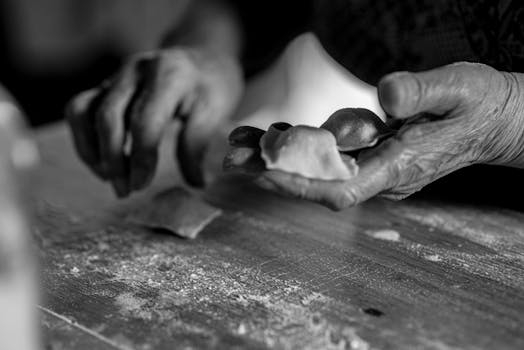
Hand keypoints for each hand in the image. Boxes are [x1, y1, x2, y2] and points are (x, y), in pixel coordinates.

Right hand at [67, 47, 242, 196]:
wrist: (201, 59)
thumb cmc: (211, 88)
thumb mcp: (215, 111)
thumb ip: (198, 144)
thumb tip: (194, 184)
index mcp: (169, 75)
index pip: (145, 122)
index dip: (141, 158)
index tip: (142, 186)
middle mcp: (136, 70)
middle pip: (108, 118)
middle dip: (114, 160)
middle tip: (126, 191)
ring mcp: (116, 75)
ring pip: (83, 111)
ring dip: (92, 151)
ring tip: (110, 179)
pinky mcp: (105, 85)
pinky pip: (78, 110)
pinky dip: (84, 140)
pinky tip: (102, 164)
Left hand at [225, 62, 523, 209]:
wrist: (494, 119)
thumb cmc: (480, 104)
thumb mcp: (460, 88)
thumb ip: (422, 92)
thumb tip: (384, 96)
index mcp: (400, 166)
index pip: (342, 189)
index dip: (302, 184)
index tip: (264, 172)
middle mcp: (382, 174)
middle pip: (318, 180)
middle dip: (272, 170)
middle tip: (231, 155)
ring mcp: (374, 166)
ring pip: (316, 166)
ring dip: (276, 155)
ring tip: (238, 139)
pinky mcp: (371, 154)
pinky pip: (327, 152)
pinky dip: (297, 142)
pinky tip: (270, 131)